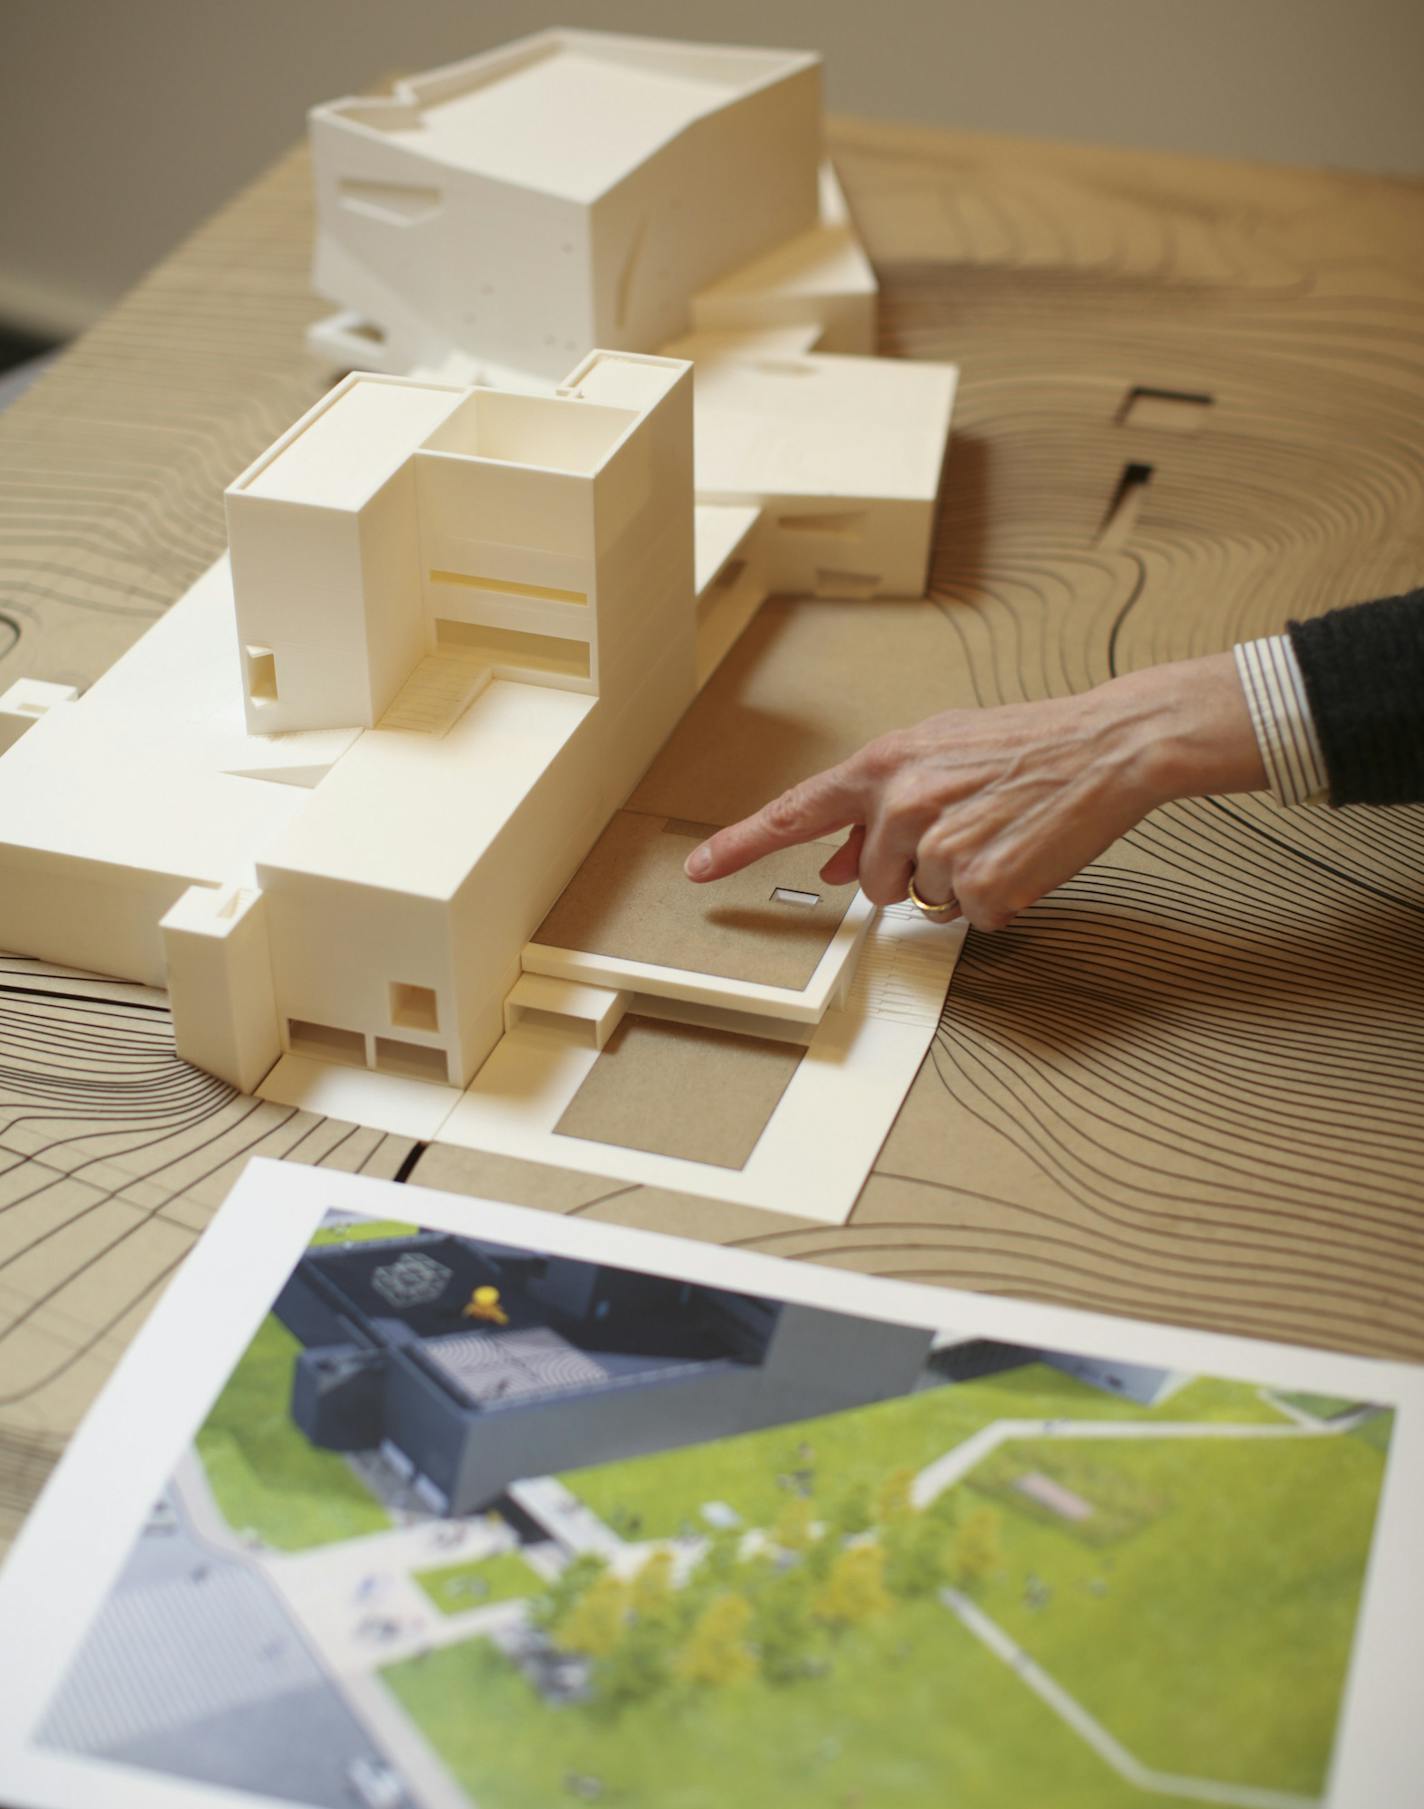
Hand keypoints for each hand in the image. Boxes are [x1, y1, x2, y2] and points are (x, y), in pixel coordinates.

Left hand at [683, 653, 1266, 930]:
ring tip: (1000, 834)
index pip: (795, 812)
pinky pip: (972, 918)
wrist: (1105, 745)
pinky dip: (999, 900)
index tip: (699, 871)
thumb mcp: (940, 753)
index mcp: (886, 765)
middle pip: (875, 883)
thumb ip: (879, 805)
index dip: (740, 845)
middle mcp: (903, 804)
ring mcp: (942, 846)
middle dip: (913, 873)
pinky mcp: (984, 884)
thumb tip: (839, 864)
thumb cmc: (1024, 745)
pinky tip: (1023, 855)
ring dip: (959, 884)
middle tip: (968, 830)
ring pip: (925, 903)